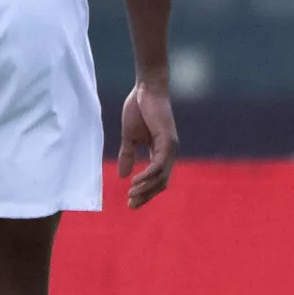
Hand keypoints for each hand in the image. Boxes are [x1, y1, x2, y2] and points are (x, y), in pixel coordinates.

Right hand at [119, 79, 176, 206]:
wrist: (146, 88)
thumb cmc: (139, 109)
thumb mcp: (129, 137)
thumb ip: (127, 155)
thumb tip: (123, 175)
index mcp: (160, 152)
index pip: (156, 178)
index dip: (144, 192)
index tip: (130, 202)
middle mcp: (168, 152)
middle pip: (161, 182)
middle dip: (146, 196)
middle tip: (131, 205)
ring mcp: (170, 147)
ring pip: (161, 176)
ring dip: (146, 189)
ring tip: (131, 195)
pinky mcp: (167, 140)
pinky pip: (159, 164)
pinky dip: (148, 175)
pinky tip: (136, 181)